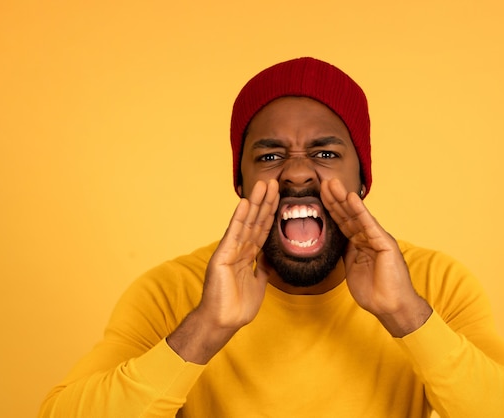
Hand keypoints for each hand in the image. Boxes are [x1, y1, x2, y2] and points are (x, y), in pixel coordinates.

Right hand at [168, 179, 278, 362]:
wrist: (222, 322)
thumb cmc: (237, 307)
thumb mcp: (258, 284)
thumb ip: (263, 268)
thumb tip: (270, 258)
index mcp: (248, 255)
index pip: (263, 229)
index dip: (271, 213)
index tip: (280, 196)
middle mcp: (239, 249)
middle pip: (256, 221)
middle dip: (265, 202)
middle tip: (274, 182)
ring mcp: (230, 250)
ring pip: (246, 222)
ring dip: (255, 203)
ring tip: (263, 184)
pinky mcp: (222, 256)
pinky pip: (233, 234)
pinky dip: (239, 217)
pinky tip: (245, 202)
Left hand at [320, 178, 431, 336]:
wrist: (391, 306)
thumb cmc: (374, 291)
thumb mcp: (352, 267)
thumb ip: (346, 252)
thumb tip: (333, 241)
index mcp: (361, 242)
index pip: (343, 222)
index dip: (331, 208)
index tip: (319, 194)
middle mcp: (370, 236)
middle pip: (348, 214)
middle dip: (335, 198)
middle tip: (323, 181)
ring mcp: (378, 238)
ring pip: (357, 215)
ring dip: (344, 198)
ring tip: (333, 183)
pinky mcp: (385, 243)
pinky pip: (369, 224)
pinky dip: (360, 211)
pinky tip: (351, 198)